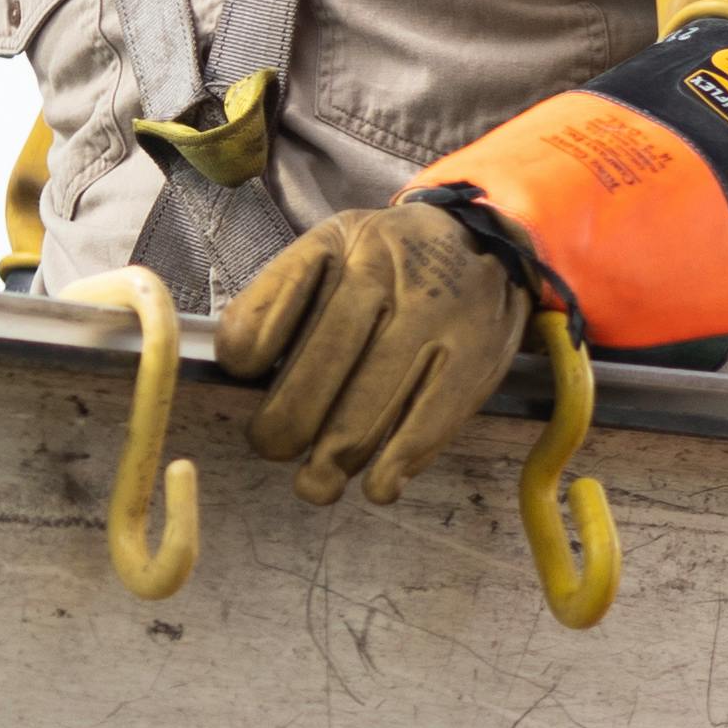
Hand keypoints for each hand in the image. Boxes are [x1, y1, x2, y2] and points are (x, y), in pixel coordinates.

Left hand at [215, 203, 529, 504]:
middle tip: (274, 446)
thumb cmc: (391, 259)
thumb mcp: (334, 245)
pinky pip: (429, 420)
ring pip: (372, 401)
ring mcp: (438, 318)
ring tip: (316, 483)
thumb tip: (240, 362)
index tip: (246, 377)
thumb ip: (281, 292)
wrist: (488, 242)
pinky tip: (380, 485)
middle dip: (287, 422)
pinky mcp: (475, 359)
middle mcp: (391, 278)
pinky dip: (398, 461)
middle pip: (324, 362)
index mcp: (345, 248)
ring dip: (335, 455)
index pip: (283, 301)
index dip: (251, 351)